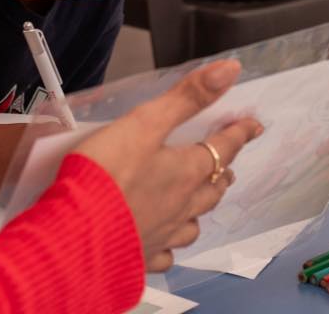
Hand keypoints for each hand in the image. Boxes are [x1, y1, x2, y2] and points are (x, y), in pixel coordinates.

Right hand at [73, 60, 261, 270]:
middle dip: (222, 173)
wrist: (76, 232)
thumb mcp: (145, 123)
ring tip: (198, 203)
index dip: (239, 134)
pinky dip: (169, 245)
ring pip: (194, 224)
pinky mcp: (141, 256)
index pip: (223, 149)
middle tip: (227, 165)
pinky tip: (163, 242)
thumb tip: (230, 71)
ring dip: (200, 210)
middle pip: (213, 189)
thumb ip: (186, 97)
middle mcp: (182, 206)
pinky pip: (166, 254)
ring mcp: (163, 234)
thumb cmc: (107, 174)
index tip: (253, 127)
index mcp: (186, 172)